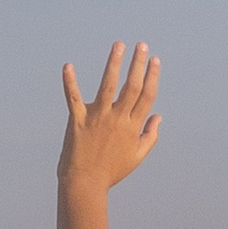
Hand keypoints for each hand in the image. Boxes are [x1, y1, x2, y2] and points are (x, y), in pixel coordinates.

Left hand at [59, 43, 160, 193]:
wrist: (85, 184)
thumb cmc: (111, 171)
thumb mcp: (137, 156)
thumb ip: (150, 135)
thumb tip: (159, 117)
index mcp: (132, 127)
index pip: (146, 96)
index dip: (152, 76)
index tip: (155, 60)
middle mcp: (117, 119)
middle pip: (131, 86)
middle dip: (138, 64)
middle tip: (142, 45)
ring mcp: (97, 118)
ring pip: (107, 85)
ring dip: (114, 63)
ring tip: (119, 45)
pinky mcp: (78, 119)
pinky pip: (73, 97)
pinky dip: (70, 81)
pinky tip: (68, 65)